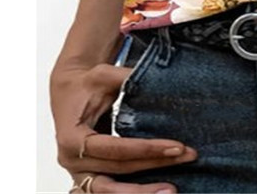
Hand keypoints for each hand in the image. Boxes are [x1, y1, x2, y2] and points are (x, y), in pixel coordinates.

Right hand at [50, 59, 197, 192]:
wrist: (69, 93)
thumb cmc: (87, 83)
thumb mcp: (105, 75)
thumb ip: (127, 78)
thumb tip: (159, 80)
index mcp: (72, 137)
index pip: (115, 148)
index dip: (146, 149)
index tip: (177, 146)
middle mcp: (72, 161)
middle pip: (118, 171)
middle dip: (154, 167)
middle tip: (187, 158)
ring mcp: (78, 172)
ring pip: (111, 190)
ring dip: (142, 191)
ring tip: (172, 189)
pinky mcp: (88, 176)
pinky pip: (110, 189)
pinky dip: (132, 191)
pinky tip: (156, 188)